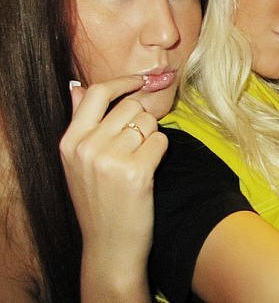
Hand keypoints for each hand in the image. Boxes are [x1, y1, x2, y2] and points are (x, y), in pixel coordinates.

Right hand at [60, 76, 166, 295]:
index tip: (140, 80)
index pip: (96, 93)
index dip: (122, 82)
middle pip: (131, 107)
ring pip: (149, 123)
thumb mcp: (78, 162)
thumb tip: (76, 87)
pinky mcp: (137, 171)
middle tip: (136, 148)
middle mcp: (86, 147)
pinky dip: (160, 152)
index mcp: (70, 142)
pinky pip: (161, 140)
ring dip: (151, 138)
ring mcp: (110, 159)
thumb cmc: (98, 201)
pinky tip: (148, 171)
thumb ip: (81, 123)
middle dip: (141, 121)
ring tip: (138, 162)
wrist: (109, 246)